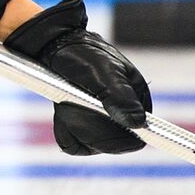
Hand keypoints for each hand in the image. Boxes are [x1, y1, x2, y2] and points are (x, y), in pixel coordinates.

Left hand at [2, 0, 151, 155]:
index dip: (114, 137)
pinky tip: (61, 106)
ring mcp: (102, 125)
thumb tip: (138, 123)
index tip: (92, 117)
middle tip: (72, 99)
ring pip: (87, 146)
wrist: (56, 48)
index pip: (135, 139)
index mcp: (137, 102)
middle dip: (86, 123)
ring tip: (67, 98)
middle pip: (109, 145)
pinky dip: (62, 127)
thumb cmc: (83, 54)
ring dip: (71, 122)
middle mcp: (123, 118)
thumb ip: (118, 96)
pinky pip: (72, 144)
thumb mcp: (102, 70)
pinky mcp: (82, 129)